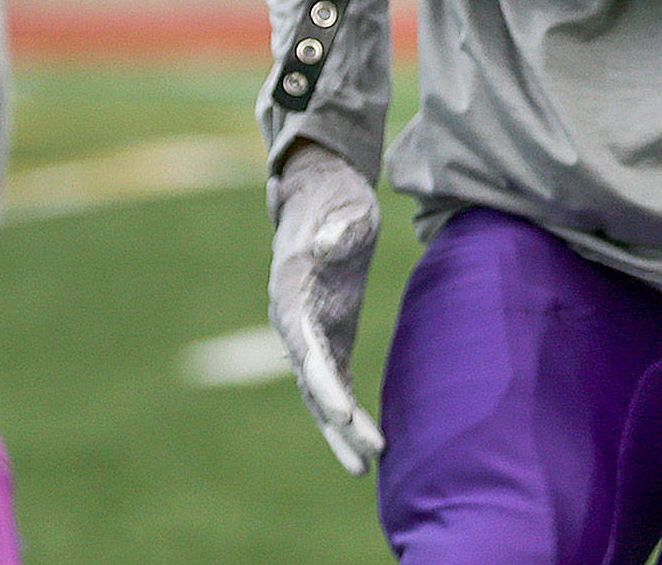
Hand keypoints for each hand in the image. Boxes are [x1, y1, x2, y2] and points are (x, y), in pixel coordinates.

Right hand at [267, 141, 385, 473]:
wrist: (325, 193)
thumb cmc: (335, 200)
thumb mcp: (341, 209)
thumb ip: (336, 231)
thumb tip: (326, 248)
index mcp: (291, 292)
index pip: (304, 347)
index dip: (321, 382)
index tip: (343, 414)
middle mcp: (293, 320)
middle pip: (311, 382)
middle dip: (336, 422)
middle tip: (365, 456)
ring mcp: (309, 331)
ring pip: (319, 392)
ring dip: (341, 431)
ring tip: (367, 468)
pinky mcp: (328, 335)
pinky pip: (335, 383)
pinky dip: (348, 414)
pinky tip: (370, 442)